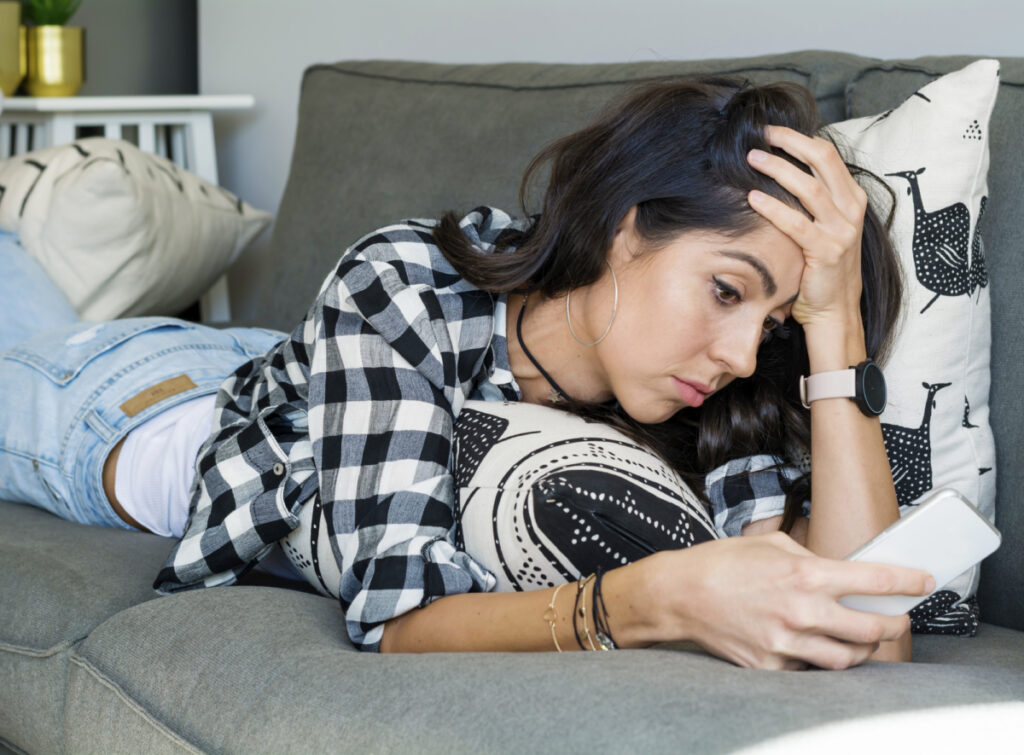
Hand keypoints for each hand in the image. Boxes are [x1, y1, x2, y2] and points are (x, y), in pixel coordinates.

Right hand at [647, 532, 932, 670]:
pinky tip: (813, 645)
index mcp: (805, 575)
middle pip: (871, 630)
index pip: (874, 581)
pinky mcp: (770, 664)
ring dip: (861, 649)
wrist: (680, 594)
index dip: (908, 582)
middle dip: (893, 625)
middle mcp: (801, 611)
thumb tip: (839, 572)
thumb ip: (810, 559)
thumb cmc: (721, 563)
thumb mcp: (771, 545)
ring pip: (846, 659)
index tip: (925, 582)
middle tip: (896, 620)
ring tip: (861, 639)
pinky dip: (816, 658)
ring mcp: (786, 643)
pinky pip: (808, 668)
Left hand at [745, 125, 868, 331]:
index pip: (827, 154)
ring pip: (808, 187)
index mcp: (852, 198)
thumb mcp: (824, 227)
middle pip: (820, 159)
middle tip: (760, 133)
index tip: (771, 131)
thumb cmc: (821, 267)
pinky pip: (796, 223)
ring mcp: (841, 230)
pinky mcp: (826, 251)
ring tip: (751, 159)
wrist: (835, 309)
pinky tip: (752, 198)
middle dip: (789, 141)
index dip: (799, 138)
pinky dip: (773, 207)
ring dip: (776, 169)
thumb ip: (812, 201)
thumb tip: (781, 171)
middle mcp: (851, 209)